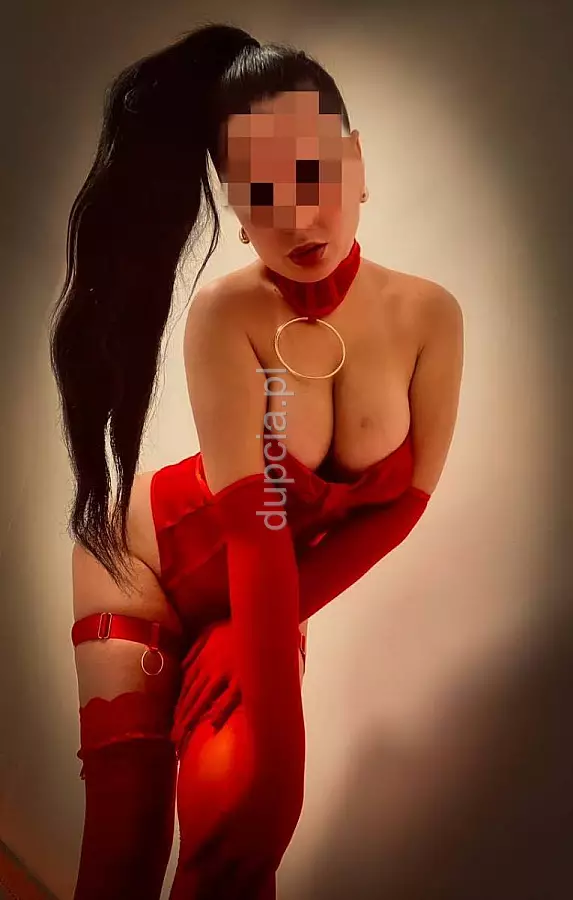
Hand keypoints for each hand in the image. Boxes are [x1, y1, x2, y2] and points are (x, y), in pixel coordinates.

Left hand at [172, 621, 241, 746]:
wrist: (257, 621)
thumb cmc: (235, 626)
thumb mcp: (211, 631)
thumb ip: (196, 648)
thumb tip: (181, 667)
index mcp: (204, 657)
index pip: (187, 684)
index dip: (180, 701)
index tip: (174, 717)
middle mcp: (211, 667)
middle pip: (192, 694)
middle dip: (182, 714)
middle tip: (173, 732)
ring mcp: (226, 673)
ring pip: (204, 698)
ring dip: (192, 715)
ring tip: (184, 730)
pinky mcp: (243, 679)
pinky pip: (230, 699)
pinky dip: (221, 712)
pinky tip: (213, 725)